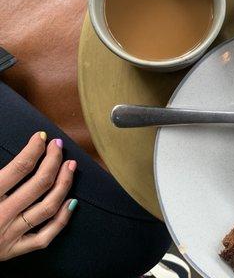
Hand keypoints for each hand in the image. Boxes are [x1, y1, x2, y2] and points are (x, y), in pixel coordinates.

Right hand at [0, 132, 76, 260]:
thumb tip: (15, 146)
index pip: (20, 168)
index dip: (34, 149)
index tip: (41, 137)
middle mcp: (1, 216)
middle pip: (39, 184)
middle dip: (53, 161)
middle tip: (59, 146)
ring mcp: (10, 235)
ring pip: (48, 207)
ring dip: (64, 184)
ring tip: (70, 166)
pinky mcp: (14, 251)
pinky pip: (45, 236)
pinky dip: (62, 219)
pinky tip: (71, 202)